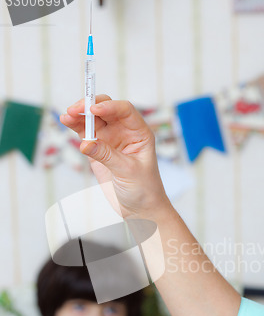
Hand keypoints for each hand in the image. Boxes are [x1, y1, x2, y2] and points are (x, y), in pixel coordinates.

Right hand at [60, 95, 169, 218]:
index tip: (94, 110)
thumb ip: (107, 155)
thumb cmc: (144, 189)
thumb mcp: (128, 171)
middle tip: (76, 109)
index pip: (125, 111)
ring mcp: (110, 140)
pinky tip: (66, 121)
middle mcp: (125, 132)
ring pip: (93, 120)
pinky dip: (75, 126)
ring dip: (80, 115)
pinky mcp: (98, 150)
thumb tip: (86, 144)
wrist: (140, 209)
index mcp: (139, 133)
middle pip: (106, 110)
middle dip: (90, 106)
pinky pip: (85, 134)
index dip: (109, 107)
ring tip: (67, 115)